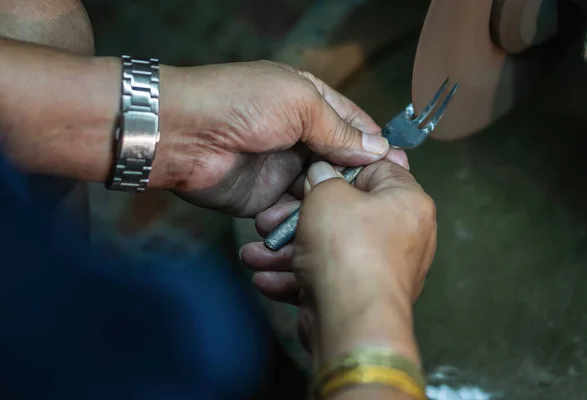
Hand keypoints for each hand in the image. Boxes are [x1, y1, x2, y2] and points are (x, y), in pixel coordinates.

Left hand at [161, 60, 407, 215]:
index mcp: (308, 103)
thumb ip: (338, 128)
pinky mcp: (266, 199)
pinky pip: (295, 213)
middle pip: (340, 162)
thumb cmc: (239, 104)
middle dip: (356, 178)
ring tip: (344, 213)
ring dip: (330, 202)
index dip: (375, 143)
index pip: (353, 123)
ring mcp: (282, 169)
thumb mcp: (298, 103)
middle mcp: (299, 137)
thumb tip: (378, 147)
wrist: (182, 135)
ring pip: (321, 192)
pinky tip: (309, 223)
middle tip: (378, 199)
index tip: (399, 166)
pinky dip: (302, 219)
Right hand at [240, 160, 435, 362]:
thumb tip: (322, 173)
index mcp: (407, 201)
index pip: (378, 169)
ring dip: (287, 251)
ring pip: (328, 248)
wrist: (350, 319)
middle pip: (343, 213)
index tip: (313, 171)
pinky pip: (327, 276)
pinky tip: (266, 277)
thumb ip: (324, 176)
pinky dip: (297, 277)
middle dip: (298, 218)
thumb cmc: (349, 249)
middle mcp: (401, 234)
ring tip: (255, 254)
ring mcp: (380, 268)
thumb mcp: (328, 194)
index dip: (341, 167)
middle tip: (270, 219)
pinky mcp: (359, 296)